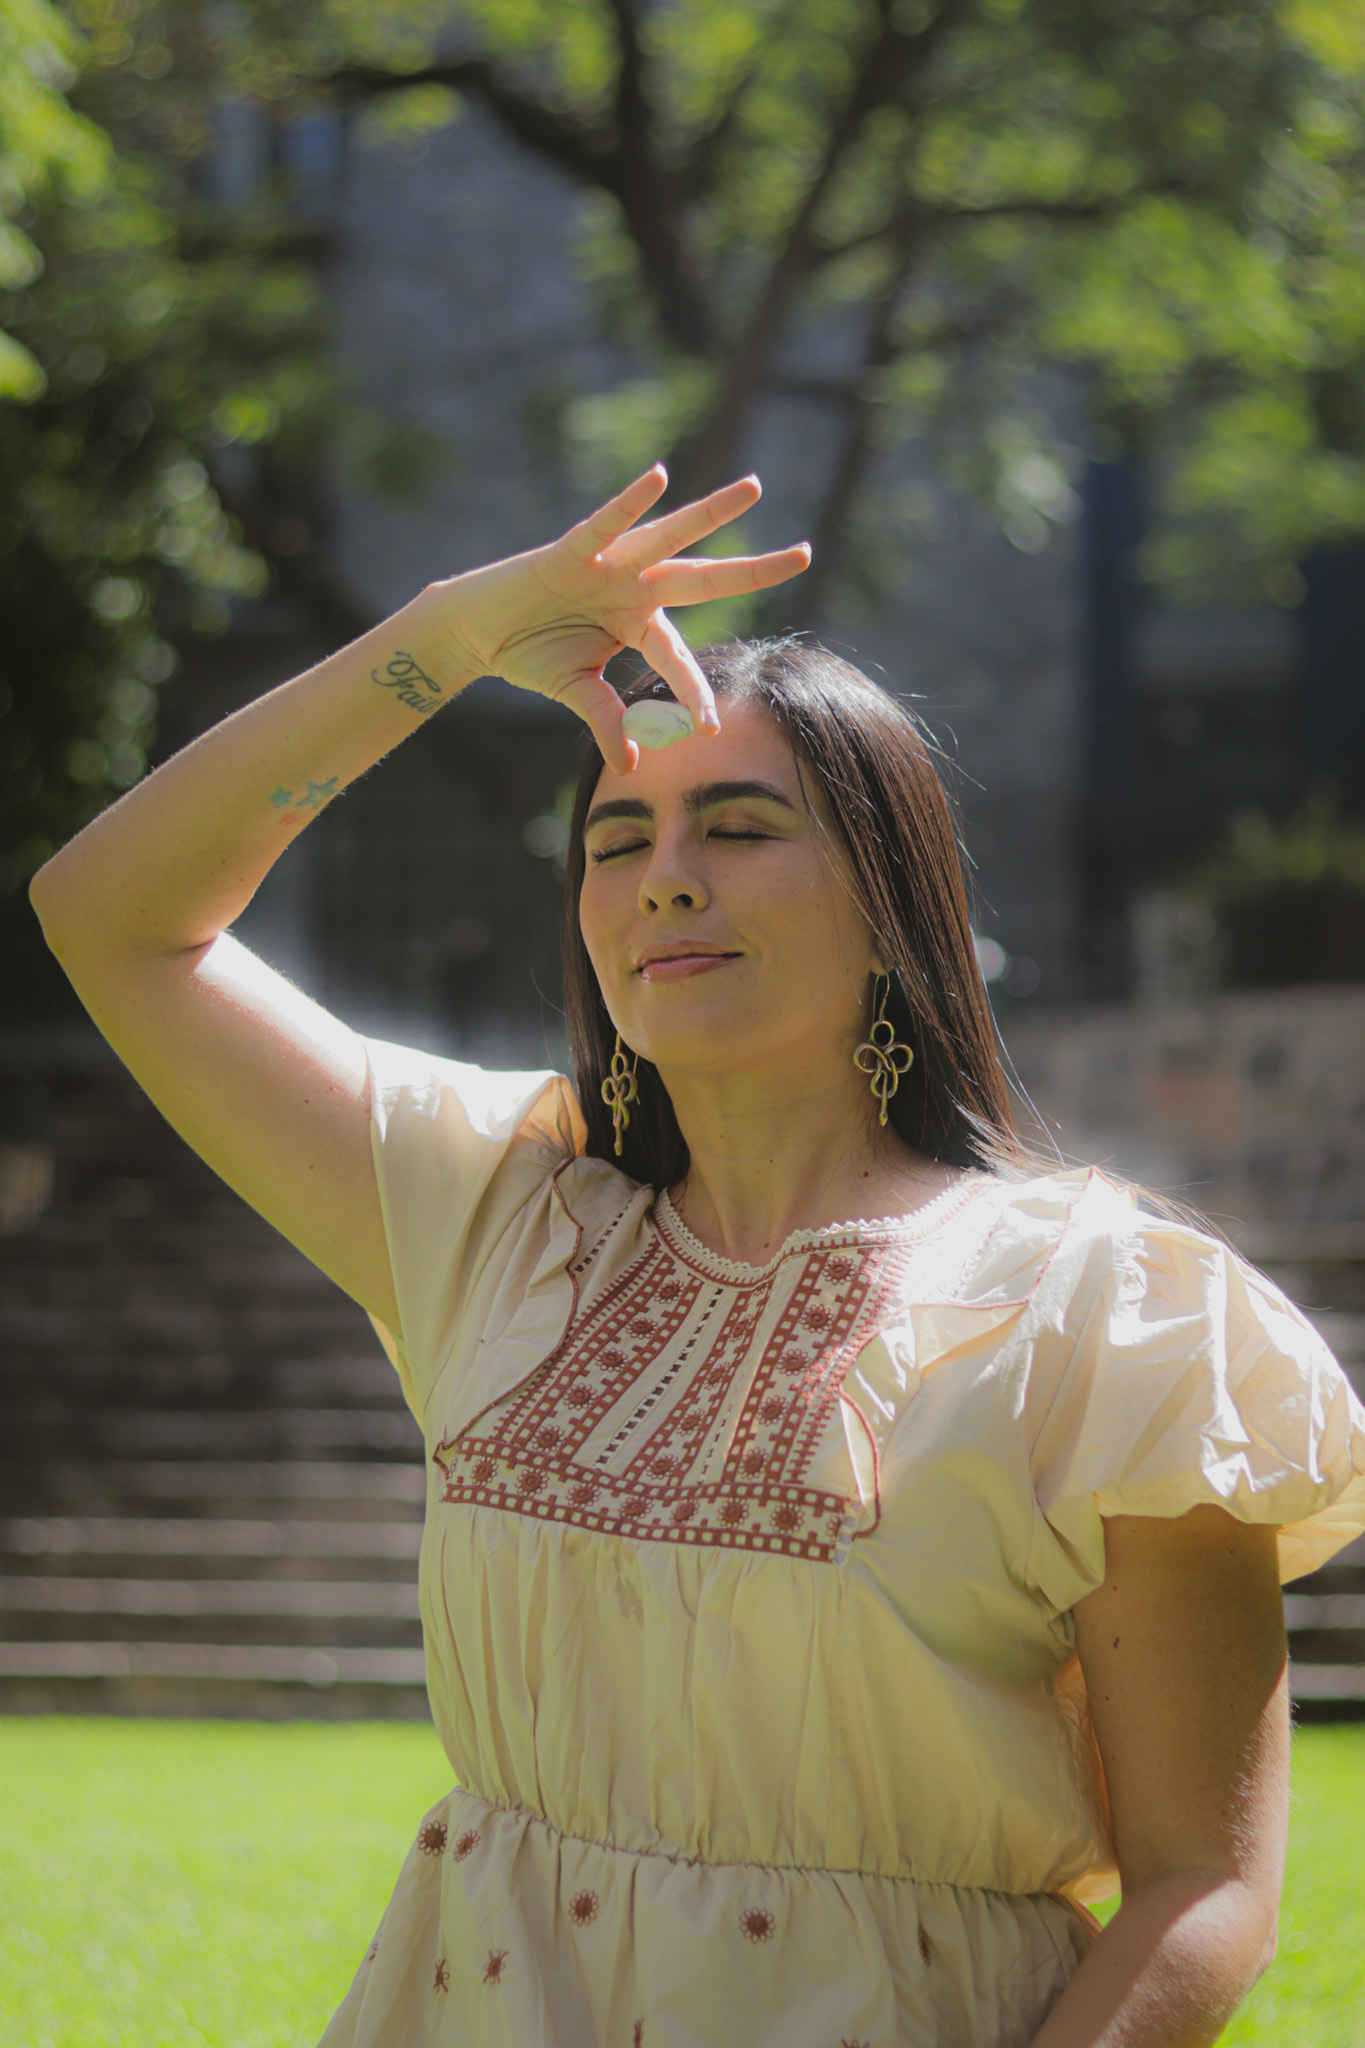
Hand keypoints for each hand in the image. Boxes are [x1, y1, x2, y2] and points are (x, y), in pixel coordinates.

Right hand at [431, 466, 809, 771]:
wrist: (477, 630)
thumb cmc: (529, 654)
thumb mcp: (575, 693)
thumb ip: (604, 721)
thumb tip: (628, 766)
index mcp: (639, 623)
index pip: (679, 658)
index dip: (692, 691)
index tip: (709, 727)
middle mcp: (634, 588)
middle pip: (705, 579)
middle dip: (753, 570)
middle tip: (806, 554)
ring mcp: (608, 565)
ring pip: (670, 538)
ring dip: (711, 513)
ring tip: (752, 489)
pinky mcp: (573, 551)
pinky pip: (606, 523)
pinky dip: (629, 502)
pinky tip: (659, 477)